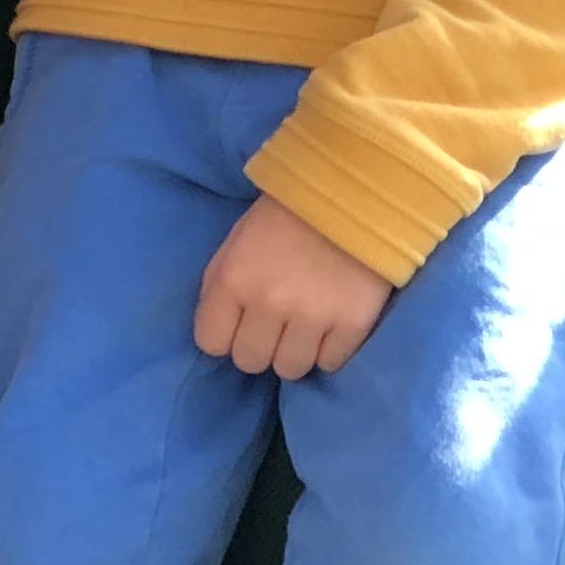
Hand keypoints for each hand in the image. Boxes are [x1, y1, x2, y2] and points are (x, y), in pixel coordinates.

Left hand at [193, 195, 395, 378]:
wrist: (351, 195)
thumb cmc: (284, 216)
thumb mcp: (235, 243)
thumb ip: (220, 288)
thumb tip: (217, 334)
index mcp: (233, 280)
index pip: (211, 343)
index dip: (223, 336)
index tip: (238, 324)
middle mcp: (269, 303)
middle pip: (250, 361)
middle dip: (258, 346)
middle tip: (273, 326)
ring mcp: (313, 316)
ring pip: (290, 369)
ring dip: (293, 352)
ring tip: (303, 327)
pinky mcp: (353, 324)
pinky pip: (329, 364)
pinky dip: (327, 351)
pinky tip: (329, 327)